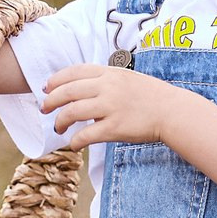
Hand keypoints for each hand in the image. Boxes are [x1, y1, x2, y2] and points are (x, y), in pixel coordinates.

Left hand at [40, 63, 181, 144]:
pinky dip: (75, 141)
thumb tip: (83, 90)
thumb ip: (106, 81)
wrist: (172, 111)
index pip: (74, 72)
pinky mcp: (114, 128)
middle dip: (51, 101)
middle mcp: (107, 87)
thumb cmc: (151, 96)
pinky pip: (86, 135)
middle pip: (67, 91)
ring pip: (72, 112)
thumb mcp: (127, 79)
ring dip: (59, 121)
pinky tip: (73, 145)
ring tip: (58, 127)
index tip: (46, 88)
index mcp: (110, 73)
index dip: (56, 80)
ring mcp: (110, 107)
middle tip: (44, 108)